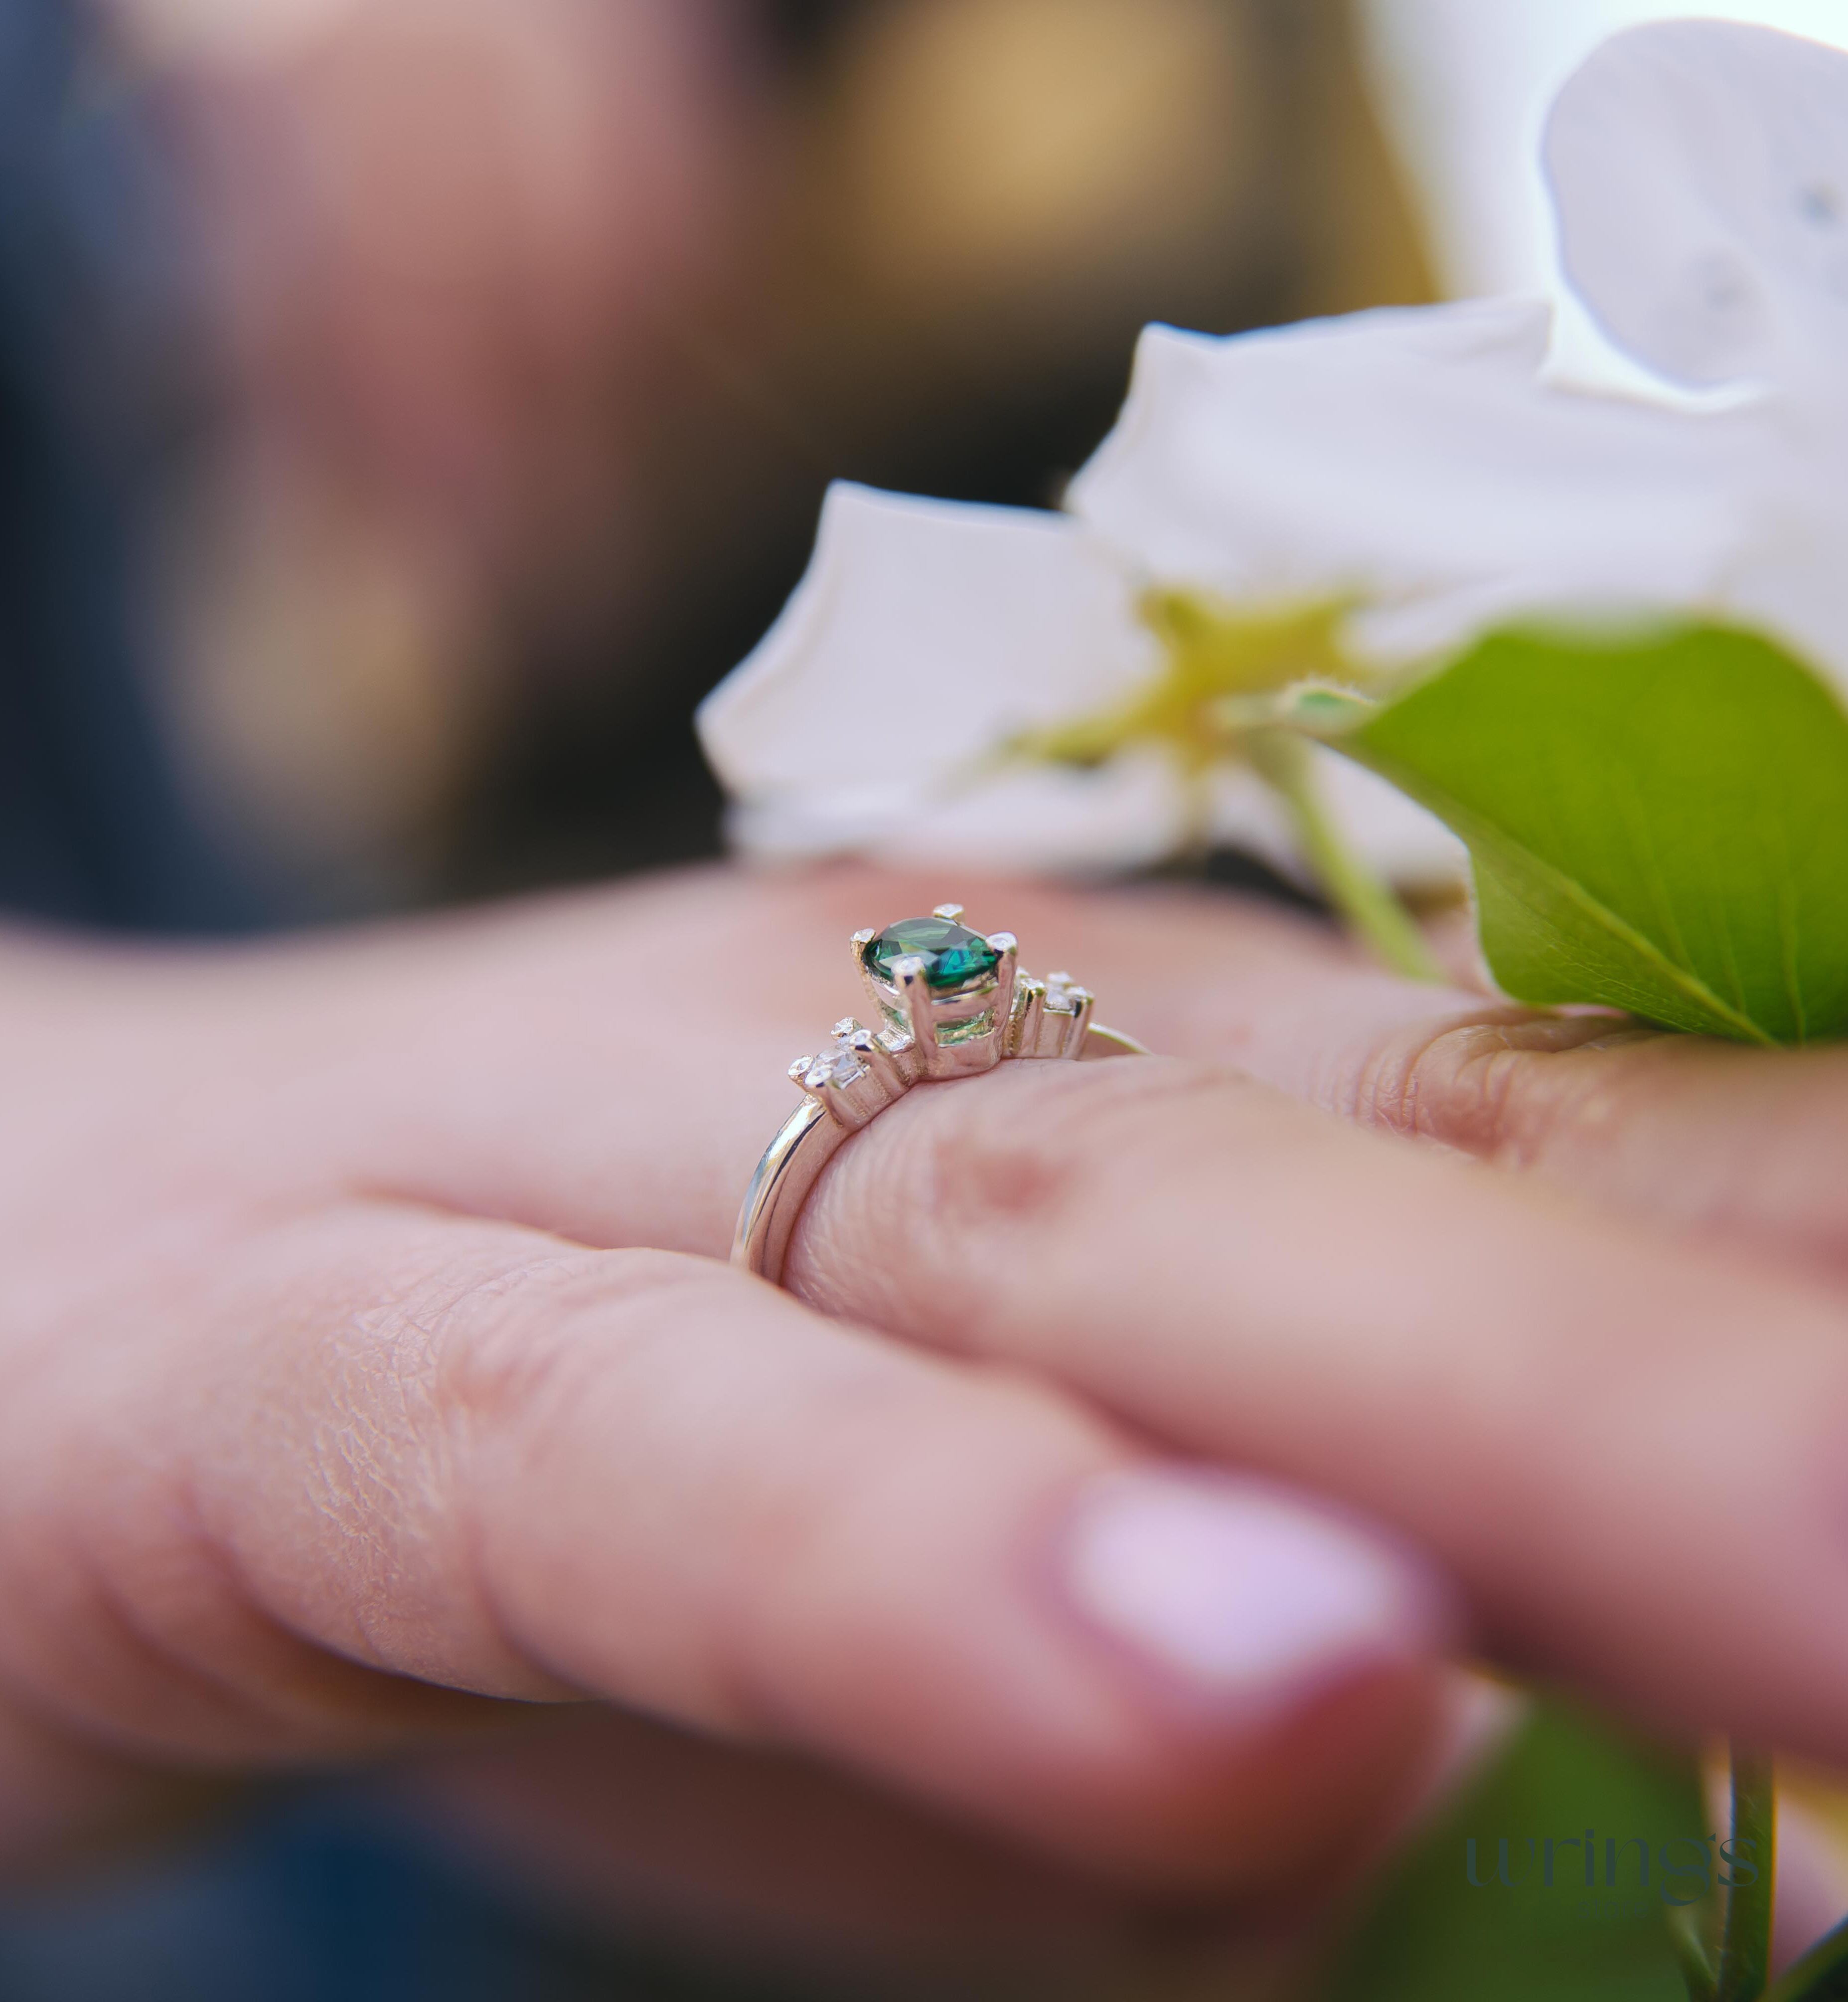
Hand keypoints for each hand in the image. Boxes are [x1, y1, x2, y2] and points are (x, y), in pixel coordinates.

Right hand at [5, 864, 1844, 1987]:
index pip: (1581, 1133)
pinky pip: (656, 1442)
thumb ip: (1278, 1699)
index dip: (1834, 1258)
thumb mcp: (977, 1624)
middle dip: (1771, 1348)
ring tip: (1834, 1598)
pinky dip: (927, 1563)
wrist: (50, 1287)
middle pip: (1418, 1174)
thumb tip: (1603, 1790)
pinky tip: (1233, 1678)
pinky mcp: (330, 1354)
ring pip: (1073, 1257)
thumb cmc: (563, 1476)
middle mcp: (915, 1059)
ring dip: (1493, 1418)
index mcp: (1117, 1072)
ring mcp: (613, 1171)